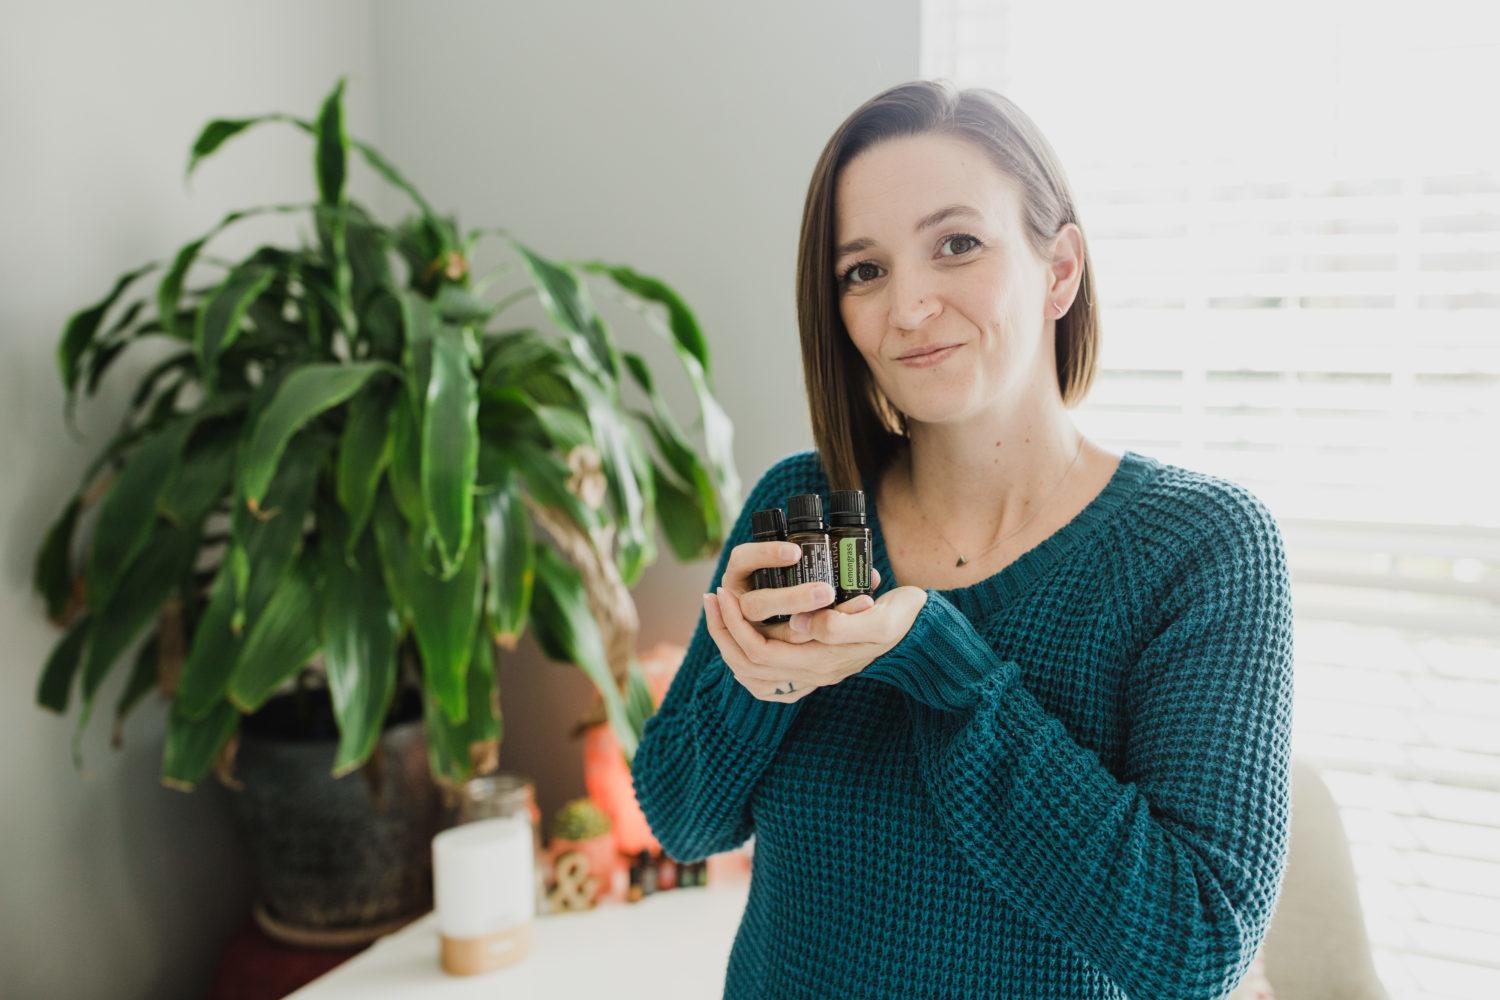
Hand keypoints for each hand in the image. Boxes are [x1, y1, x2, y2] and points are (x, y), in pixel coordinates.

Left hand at [701, 539, 927, 702]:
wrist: (922, 632)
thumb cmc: (903, 618)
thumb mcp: (880, 617)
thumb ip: (842, 624)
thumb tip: (801, 624)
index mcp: (824, 662)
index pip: (760, 652)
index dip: (734, 625)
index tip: (724, 593)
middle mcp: (813, 674)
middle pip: (748, 665)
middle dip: (723, 630)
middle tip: (713, 596)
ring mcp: (813, 674)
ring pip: (752, 672)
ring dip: (729, 640)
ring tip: (719, 608)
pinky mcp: (815, 664)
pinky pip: (766, 676)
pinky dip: (745, 655)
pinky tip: (740, 631)